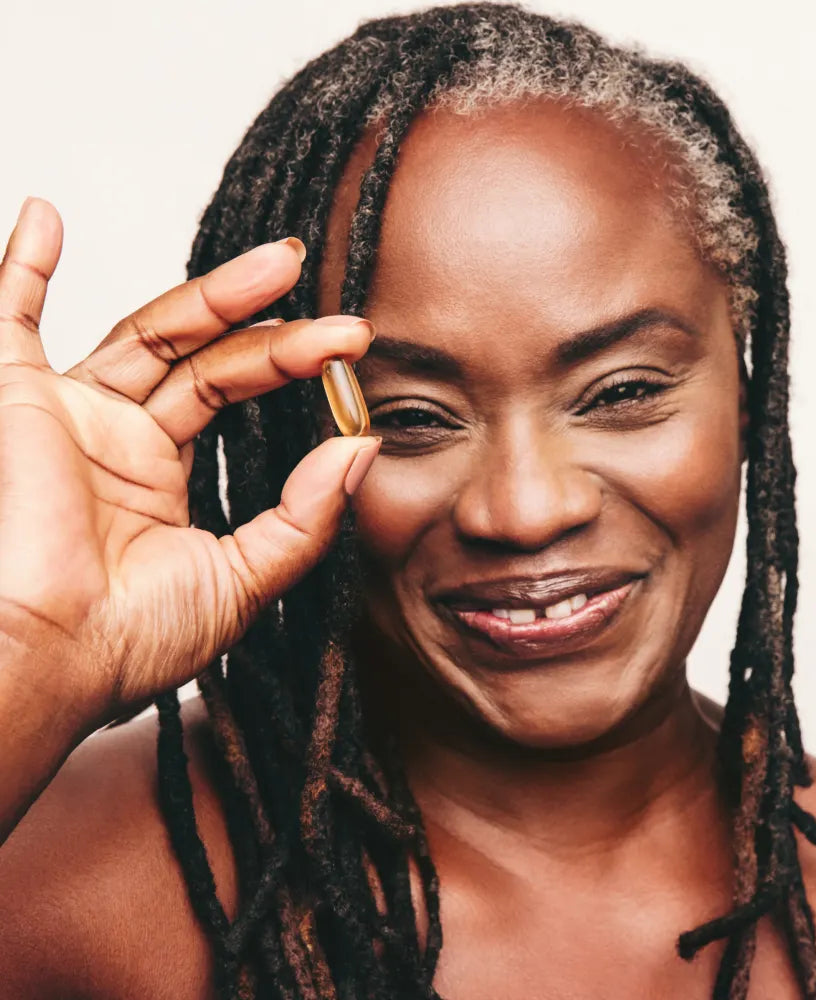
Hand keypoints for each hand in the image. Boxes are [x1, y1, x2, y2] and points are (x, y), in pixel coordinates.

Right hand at [0, 197, 379, 727]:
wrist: (45, 658)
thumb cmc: (125, 641)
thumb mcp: (242, 580)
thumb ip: (304, 517)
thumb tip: (362, 447)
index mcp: (158, 477)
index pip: (231, 393)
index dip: (291, 364)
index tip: (352, 351)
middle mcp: (115, 437)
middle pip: (203, 356)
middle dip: (271, 326)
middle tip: (339, 315)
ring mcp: (68, 414)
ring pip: (147, 330)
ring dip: (212, 293)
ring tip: (281, 262)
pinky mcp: (16, 400)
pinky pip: (10, 319)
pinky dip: (21, 264)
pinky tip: (45, 214)